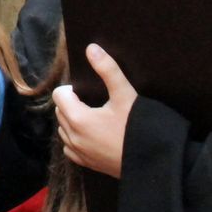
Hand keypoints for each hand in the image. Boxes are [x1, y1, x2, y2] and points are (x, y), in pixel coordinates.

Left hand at [52, 44, 135, 177]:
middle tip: (93, 102)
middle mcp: (73, 137)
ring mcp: (79, 153)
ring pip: (63, 129)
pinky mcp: (86, 164)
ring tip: (94, 116)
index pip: (59, 95)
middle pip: (60, 111)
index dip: (71, 89)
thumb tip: (91, 48)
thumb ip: (108, 69)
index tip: (88, 91)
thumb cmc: (138, 127)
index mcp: (78, 119)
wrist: (152, 161)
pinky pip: (69, 147)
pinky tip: (92, 134)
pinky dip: (75, 138)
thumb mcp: (125, 94)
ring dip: (72, 120)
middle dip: (71, 103)